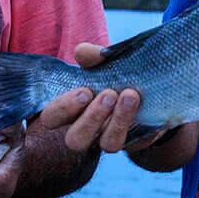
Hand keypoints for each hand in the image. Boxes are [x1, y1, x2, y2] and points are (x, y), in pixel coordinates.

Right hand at [36, 43, 167, 153]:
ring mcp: (104, 140)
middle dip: (91, 117)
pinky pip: (122, 142)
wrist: (148, 90)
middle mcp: (84, 129)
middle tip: (108, 94)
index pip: (51, 118)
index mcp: (70, 110)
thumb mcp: (102, 62)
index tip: (84, 90)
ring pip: (104, 145)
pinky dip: (128, 121)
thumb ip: (90, 55)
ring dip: (116, 120)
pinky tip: (137, 103)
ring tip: (128, 95)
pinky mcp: (126, 142)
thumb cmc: (114, 76)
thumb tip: (84, 52)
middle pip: (74, 140)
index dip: (63, 108)